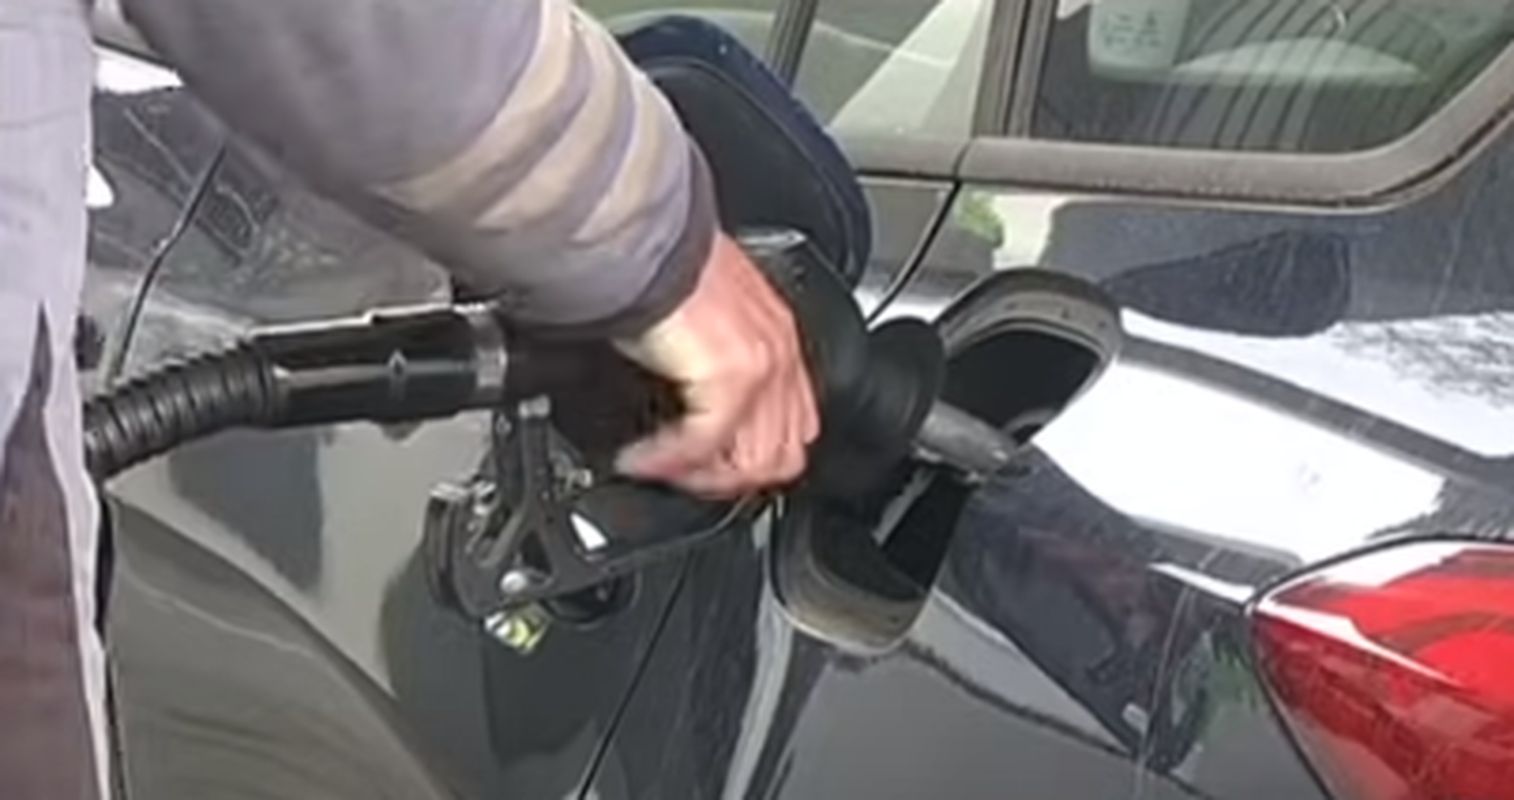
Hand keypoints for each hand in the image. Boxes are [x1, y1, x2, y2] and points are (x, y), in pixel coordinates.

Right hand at [614, 233, 818, 496]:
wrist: (643, 240)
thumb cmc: (662, 268)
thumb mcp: (705, 319)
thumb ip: (712, 360)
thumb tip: (689, 397)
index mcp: (779, 339)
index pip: (794, 424)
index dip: (752, 458)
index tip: (709, 465)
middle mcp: (780, 353)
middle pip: (781, 453)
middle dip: (728, 479)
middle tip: (684, 480)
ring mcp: (762, 367)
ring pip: (753, 460)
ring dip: (702, 477)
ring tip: (663, 474)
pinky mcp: (730, 377)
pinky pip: (706, 443)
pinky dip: (670, 461)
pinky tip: (642, 458)